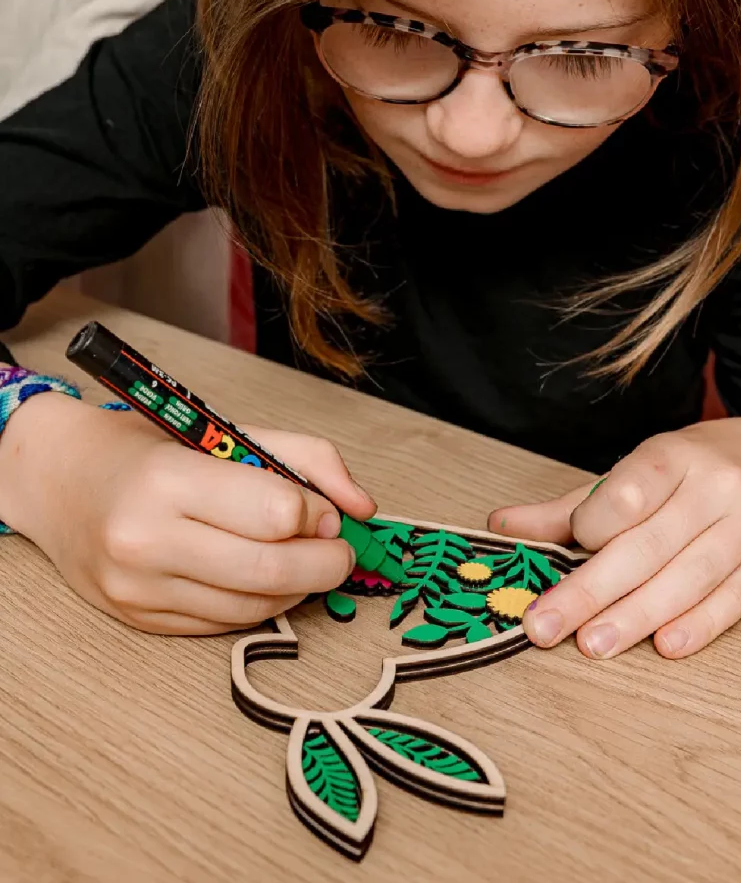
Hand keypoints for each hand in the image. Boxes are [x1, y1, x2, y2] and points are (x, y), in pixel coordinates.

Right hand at [0, 393, 375, 633]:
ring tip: (300, 559)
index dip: (316, 514)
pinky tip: (261, 578)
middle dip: (326, 563)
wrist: (60, 480)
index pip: (275, 513)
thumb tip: (364, 508)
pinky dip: (259, 605)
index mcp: (169, 479)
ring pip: (254, 608)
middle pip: (272, 572)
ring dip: (298, 588)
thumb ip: (308, 458)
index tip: (322, 509)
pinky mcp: (139, 621)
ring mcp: (139, 590)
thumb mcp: (227, 431)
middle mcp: (147, 540)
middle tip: (338, 549)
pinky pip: (224, 626)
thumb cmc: (149, 448)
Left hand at [489, 418, 740, 658]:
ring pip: (689, 577)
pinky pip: (736, 597)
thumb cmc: (693, 470)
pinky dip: (700, 624)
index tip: (568, 551)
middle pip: (646, 546)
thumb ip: (572, 506)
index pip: (626, 494)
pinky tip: (665, 645)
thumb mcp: (635, 473)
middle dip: (590, 591)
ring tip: (593, 644)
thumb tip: (499, 526)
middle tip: (544, 627)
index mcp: (672, 456)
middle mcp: (716, 486)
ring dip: (637, 616)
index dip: (593, 526)